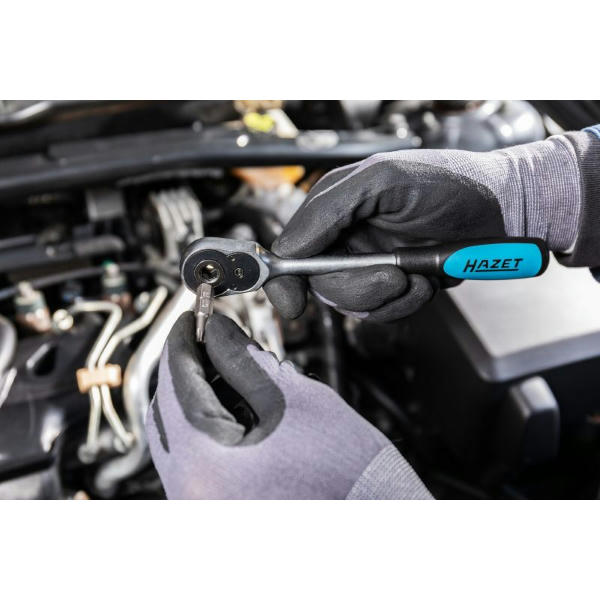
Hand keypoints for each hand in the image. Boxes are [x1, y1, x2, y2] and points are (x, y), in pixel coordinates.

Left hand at [146, 311, 430, 499]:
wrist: (385, 523)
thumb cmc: (355, 478)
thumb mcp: (298, 402)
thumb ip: (246, 361)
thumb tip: (219, 334)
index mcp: (208, 469)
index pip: (176, 388)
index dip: (183, 344)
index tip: (193, 320)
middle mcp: (194, 499)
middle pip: (167, 416)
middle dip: (185, 370)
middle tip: (207, 338)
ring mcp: (204, 511)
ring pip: (179, 440)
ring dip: (195, 397)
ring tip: (224, 367)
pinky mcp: (220, 514)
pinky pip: (196, 463)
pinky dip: (207, 428)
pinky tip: (231, 403)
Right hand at [265, 138, 580, 319]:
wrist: (503, 212)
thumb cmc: (451, 183)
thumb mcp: (385, 179)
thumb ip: (330, 208)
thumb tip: (287, 248)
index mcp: (333, 205)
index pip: (290, 249)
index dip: (285, 280)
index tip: (294, 305)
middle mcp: (345, 235)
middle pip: (322, 284)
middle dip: (360, 287)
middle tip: (396, 275)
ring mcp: (368, 262)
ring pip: (352, 304)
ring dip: (388, 297)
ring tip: (421, 275)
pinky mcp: (392, 283)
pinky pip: (382, 311)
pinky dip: (405, 303)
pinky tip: (427, 283)